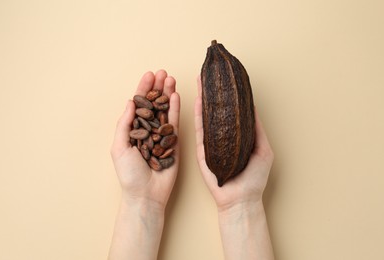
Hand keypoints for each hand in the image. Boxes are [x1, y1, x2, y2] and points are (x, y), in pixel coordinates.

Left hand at [111, 70, 179, 209]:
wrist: (146, 194)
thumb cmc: (129, 174)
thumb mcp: (119, 147)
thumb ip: (125, 124)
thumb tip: (130, 102)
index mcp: (132, 130)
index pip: (139, 105)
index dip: (143, 89)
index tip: (149, 74)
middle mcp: (147, 130)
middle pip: (154, 104)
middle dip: (158, 87)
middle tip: (163, 72)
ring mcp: (161, 135)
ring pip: (165, 110)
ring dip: (168, 94)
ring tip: (171, 78)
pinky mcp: (174, 142)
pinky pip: (175, 122)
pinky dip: (176, 109)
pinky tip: (176, 96)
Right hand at [194, 77, 273, 211]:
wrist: (241, 199)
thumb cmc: (254, 178)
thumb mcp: (263, 149)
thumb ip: (257, 129)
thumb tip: (253, 107)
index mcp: (235, 135)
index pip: (230, 110)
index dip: (228, 93)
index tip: (226, 76)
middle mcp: (221, 135)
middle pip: (215, 108)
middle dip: (212, 89)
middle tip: (210, 71)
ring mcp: (210, 141)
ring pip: (205, 114)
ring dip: (203, 95)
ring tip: (201, 78)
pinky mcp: (201, 150)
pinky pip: (199, 128)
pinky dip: (198, 113)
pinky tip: (197, 98)